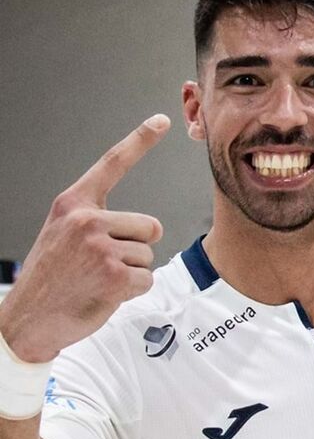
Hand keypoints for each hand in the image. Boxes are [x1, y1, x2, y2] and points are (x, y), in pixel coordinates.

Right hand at [0, 115, 170, 362]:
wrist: (27, 319)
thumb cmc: (50, 277)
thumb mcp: (61, 234)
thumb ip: (93, 220)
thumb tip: (145, 226)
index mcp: (73, 204)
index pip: (112, 163)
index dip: (140, 140)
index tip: (161, 119)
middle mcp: (87, 220)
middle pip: (150, 226)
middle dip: (136, 247)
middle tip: (103, 263)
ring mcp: (100, 247)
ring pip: (148, 255)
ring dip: (131, 272)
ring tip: (97, 279)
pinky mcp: (113, 276)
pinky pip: (146, 279)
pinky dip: (132, 291)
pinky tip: (104, 293)